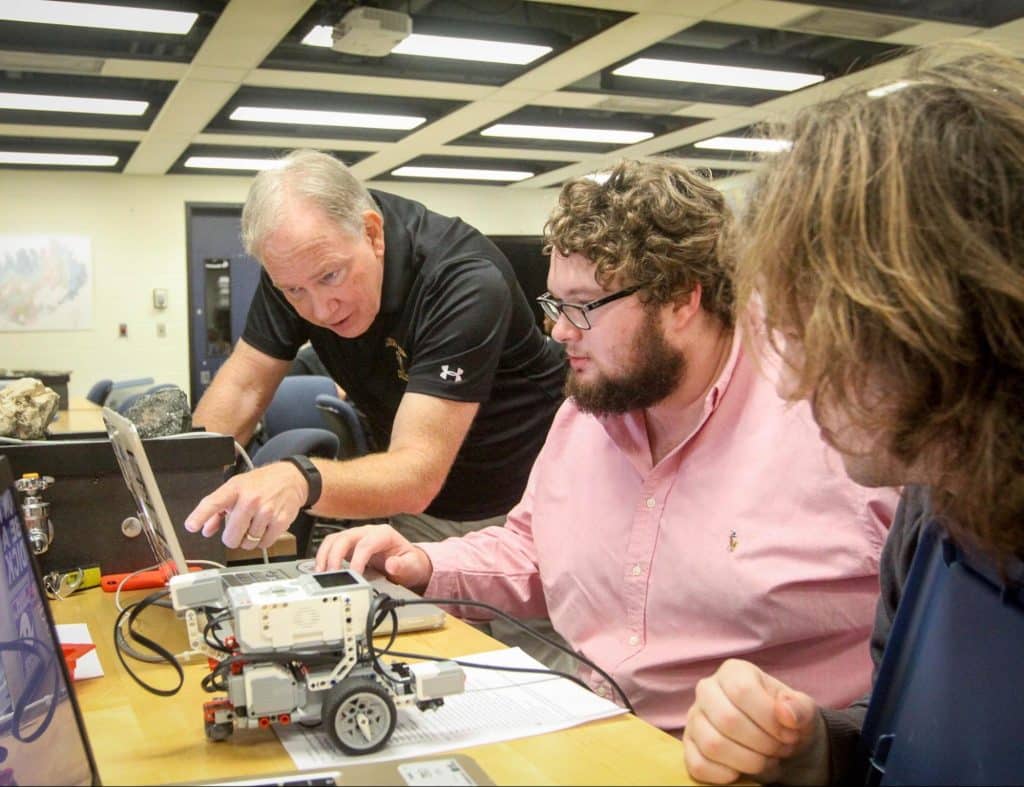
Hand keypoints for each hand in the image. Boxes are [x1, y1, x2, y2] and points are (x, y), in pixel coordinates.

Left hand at [184, 462, 307, 549]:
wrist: (291, 478)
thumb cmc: (261, 483)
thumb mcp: (236, 488)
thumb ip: (218, 510)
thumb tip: (206, 530)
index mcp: (235, 489)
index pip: (214, 502)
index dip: (200, 515)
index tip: (191, 526)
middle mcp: (250, 499)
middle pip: (231, 536)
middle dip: (232, 538)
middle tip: (237, 530)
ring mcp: (266, 511)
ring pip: (248, 543)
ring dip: (249, 539)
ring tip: (254, 525)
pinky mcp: (280, 521)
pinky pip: (264, 543)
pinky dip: (262, 540)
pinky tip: (265, 528)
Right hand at [315, 524, 431, 590]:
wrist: (408, 562)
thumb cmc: (409, 562)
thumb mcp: (412, 565)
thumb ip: (403, 565)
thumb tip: (392, 564)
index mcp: (384, 534)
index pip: (366, 544)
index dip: (357, 560)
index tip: (354, 575)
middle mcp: (368, 532)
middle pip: (345, 537)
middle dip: (335, 556)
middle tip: (332, 575)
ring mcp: (357, 537)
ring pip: (334, 539)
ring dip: (325, 555)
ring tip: (321, 572)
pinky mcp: (349, 545)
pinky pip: (331, 546)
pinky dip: (324, 557)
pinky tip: (321, 570)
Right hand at [683, 659, 824, 784]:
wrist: (779, 743)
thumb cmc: (787, 721)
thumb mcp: (803, 712)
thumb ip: (800, 708)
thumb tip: (785, 713)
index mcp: (733, 672)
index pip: (743, 691)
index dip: (769, 719)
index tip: (788, 734)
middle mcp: (707, 689)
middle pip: (728, 719)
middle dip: (762, 743)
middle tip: (778, 749)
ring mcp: (694, 718)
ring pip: (713, 745)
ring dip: (748, 761)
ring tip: (764, 759)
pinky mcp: (689, 746)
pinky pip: (699, 766)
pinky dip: (727, 775)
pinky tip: (743, 770)